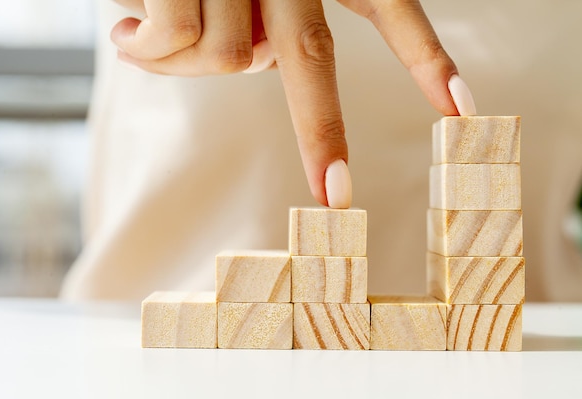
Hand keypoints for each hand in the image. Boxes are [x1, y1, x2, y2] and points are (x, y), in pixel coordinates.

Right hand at [110, 0, 475, 207]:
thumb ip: (254, 23)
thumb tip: (254, 64)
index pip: (385, 5)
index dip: (424, 57)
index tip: (460, 109)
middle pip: (309, 57)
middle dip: (323, 134)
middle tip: (336, 196)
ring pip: (227, 57)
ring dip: (181, 67)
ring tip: (138, 40)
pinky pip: (176, 38)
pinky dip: (148, 51)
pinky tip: (121, 35)